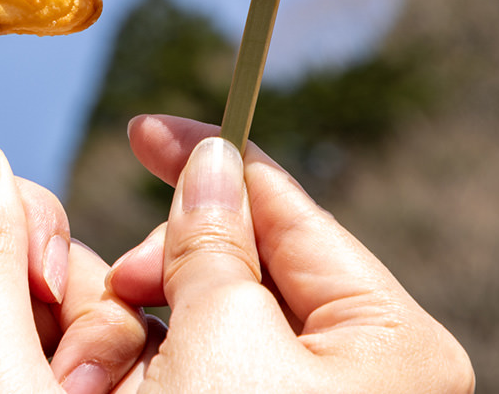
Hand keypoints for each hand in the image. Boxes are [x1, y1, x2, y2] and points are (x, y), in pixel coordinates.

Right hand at [108, 114, 474, 393]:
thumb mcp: (220, 334)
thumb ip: (212, 238)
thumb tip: (209, 160)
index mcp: (392, 340)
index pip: (292, 209)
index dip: (212, 159)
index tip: (144, 130)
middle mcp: (368, 375)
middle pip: (250, 268)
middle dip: (165, 270)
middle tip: (118, 286)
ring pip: (215, 325)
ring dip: (146, 330)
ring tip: (106, 366)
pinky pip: (207, 371)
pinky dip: (156, 370)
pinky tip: (114, 385)